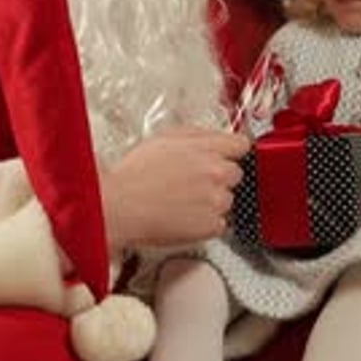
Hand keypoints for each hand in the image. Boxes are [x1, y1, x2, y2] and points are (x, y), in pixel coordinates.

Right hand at [100, 126, 249, 250]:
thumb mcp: (164, 138)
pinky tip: (185, 216)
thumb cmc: (134, 174)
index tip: (225, 158)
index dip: (230, 152)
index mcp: (208, 148)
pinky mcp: (211, 225)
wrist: (119, 206)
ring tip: (184, 201)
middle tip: (193, 182)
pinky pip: (219, 224)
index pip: (241, 146)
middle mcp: (217, 173)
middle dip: (218, 178)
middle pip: (235, 174)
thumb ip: (197, 135)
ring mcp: (216, 201)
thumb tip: (214, 137)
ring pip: (227, 200)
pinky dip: (206, 223)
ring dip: (211, 201)